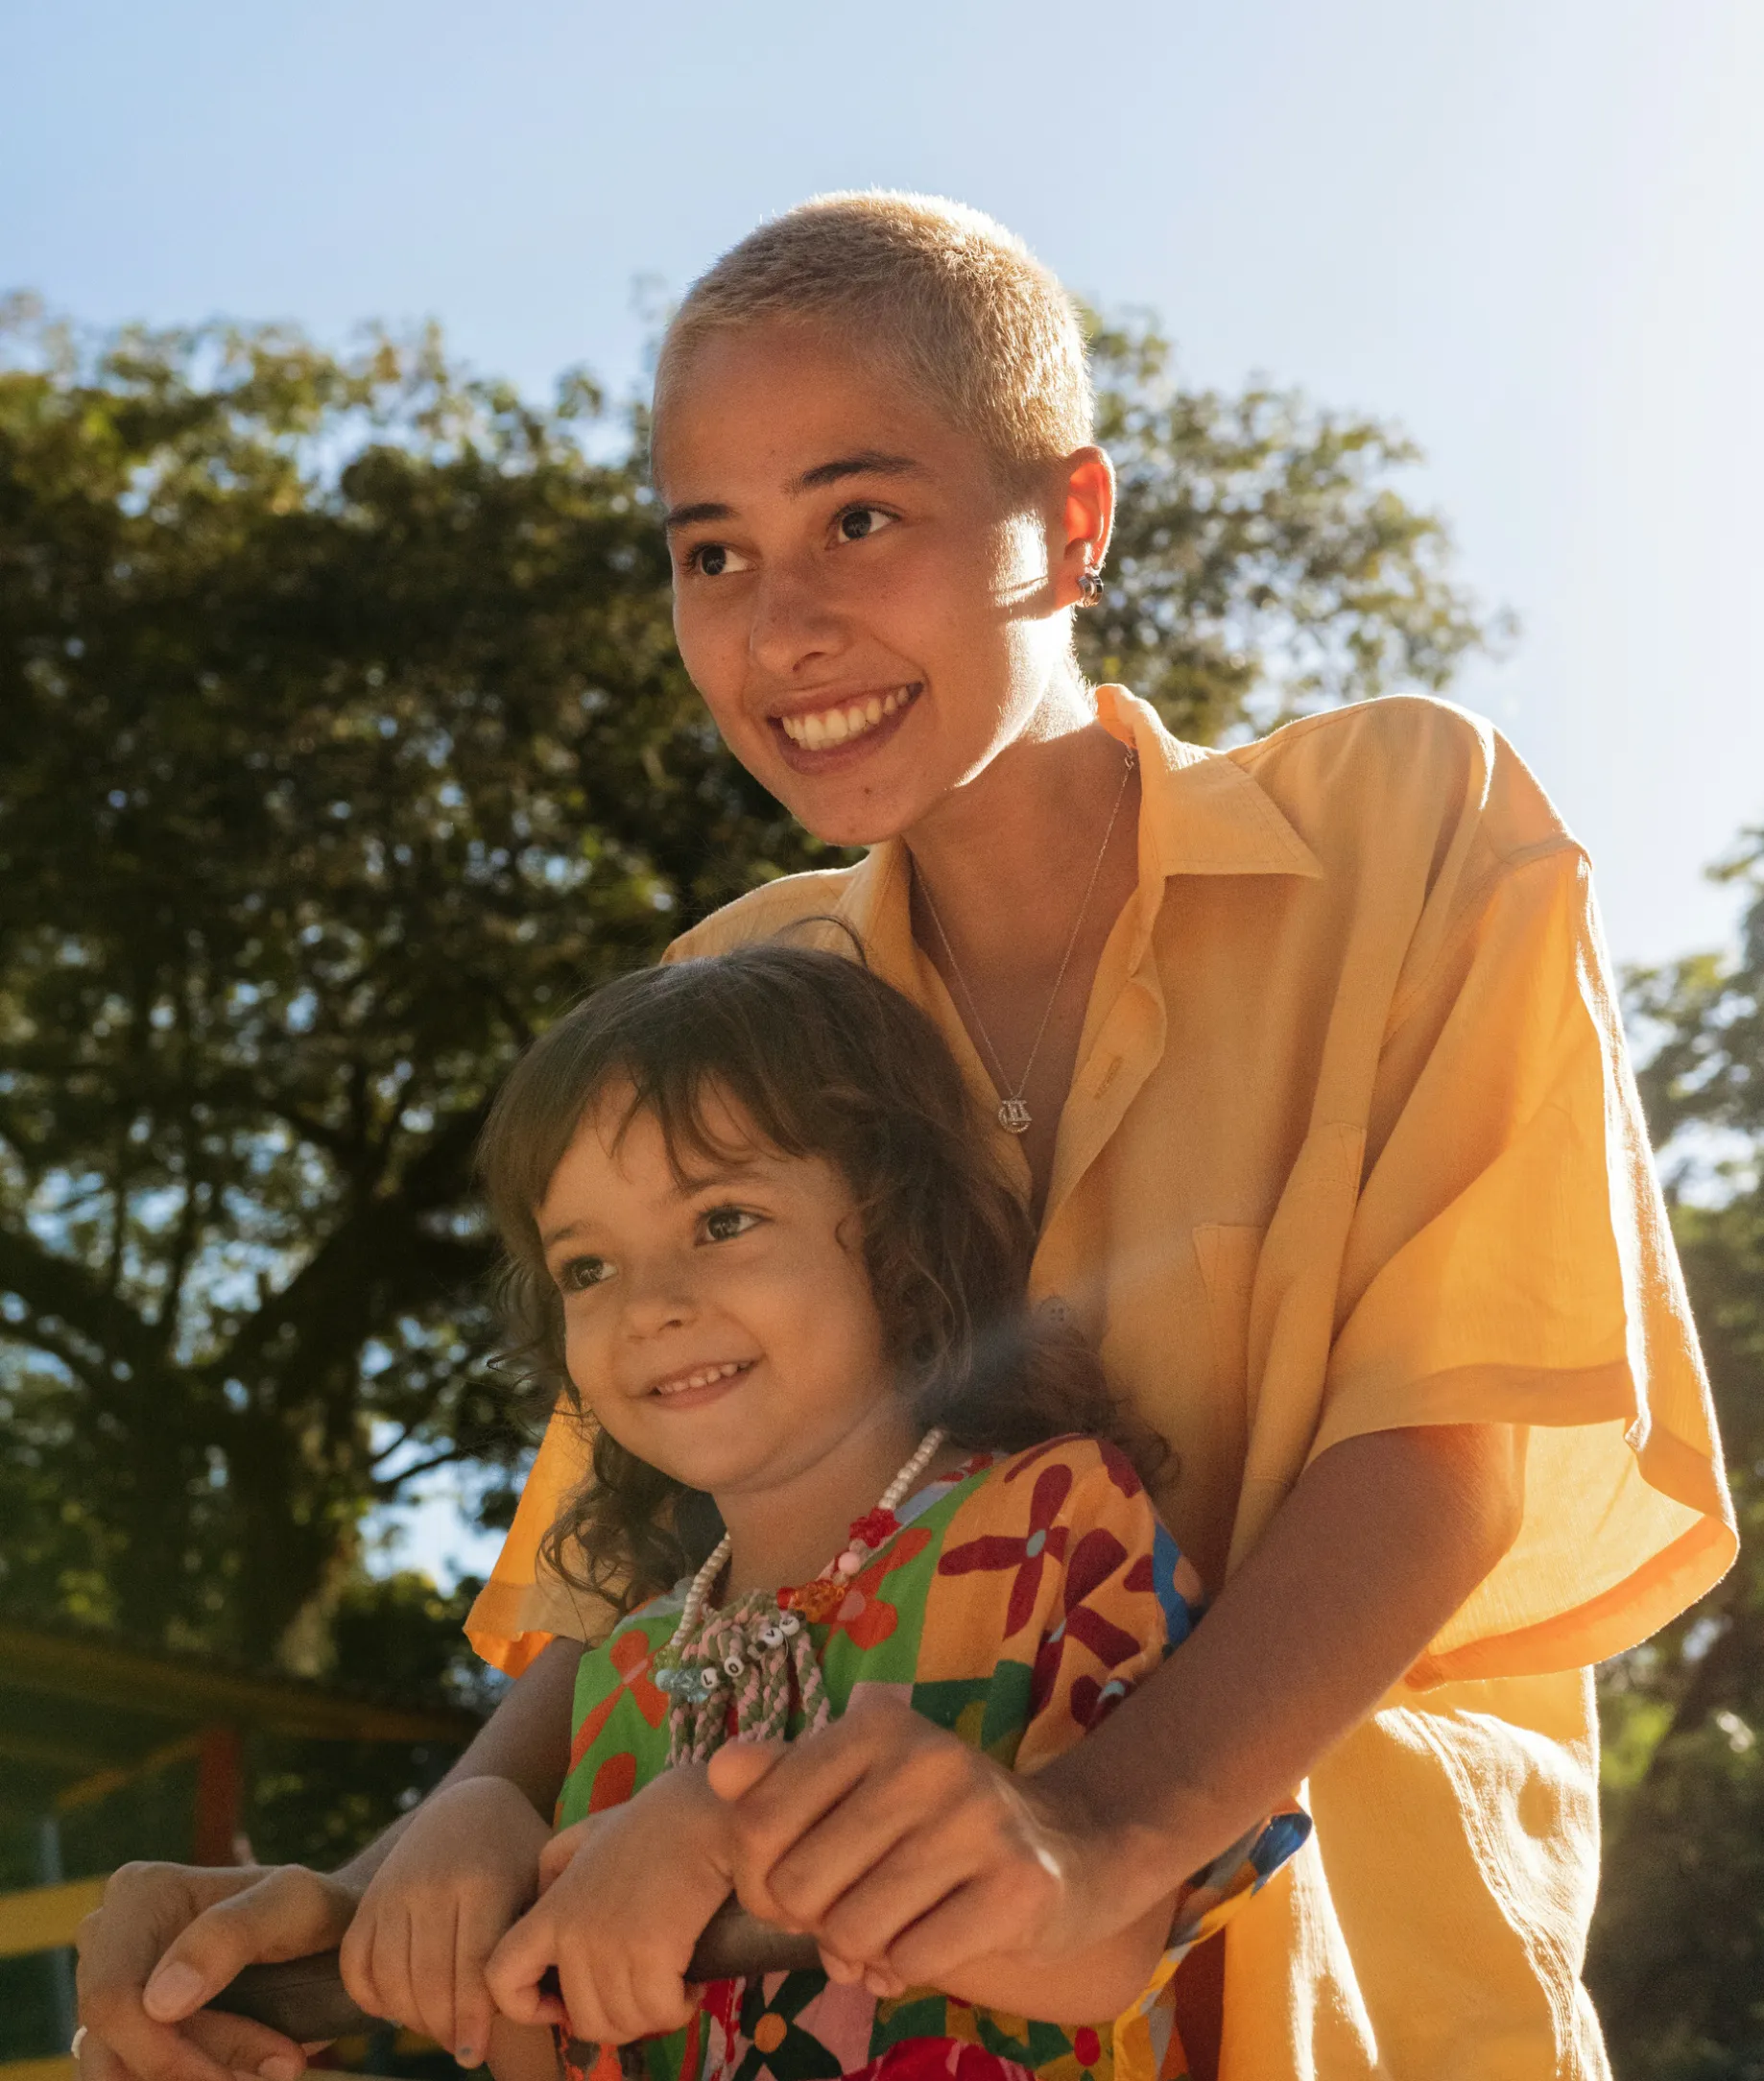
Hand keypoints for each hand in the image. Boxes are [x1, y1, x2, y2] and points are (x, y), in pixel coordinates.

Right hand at [75, 1859, 357, 2080]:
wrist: (326, 1938)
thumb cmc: (313, 1912)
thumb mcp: (294, 1906)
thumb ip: (232, 1935)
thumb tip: (158, 2002)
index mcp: (138, 1894)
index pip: (112, 2000)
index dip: (162, 2055)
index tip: (243, 2075)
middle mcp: (106, 1939)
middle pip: (114, 2047)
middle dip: (191, 2072)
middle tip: (282, 2066)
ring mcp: (109, 1988)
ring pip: (120, 2075)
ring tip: (273, 2065)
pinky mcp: (120, 2031)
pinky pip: (132, 2079)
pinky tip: (246, 2072)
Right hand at [339, 1775, 552, 2065]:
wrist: (470, 1803)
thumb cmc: (519, 1853)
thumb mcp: (541, 1878)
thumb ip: (542, 1934)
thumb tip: (550, 2005)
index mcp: (484, 1881)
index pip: (472, 1970)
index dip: (473, 2021)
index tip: (474, 2055)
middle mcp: (432, 1884)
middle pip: (430, 1983)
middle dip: (444, 2029)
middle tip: (462, 2047)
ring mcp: (394, 1888)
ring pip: (390, 1978)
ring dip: (411, 2018)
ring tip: (438, 2027)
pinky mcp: (368, 1896)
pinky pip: (355, 1962)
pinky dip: (370, 1996)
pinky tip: (399, 2006)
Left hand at [486, 1765, 734, 2044]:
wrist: (704, 1813)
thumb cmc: (654, 1823)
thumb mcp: (588, 1833)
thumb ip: (556, 1868)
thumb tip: (544, 1900)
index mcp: (552, 1911)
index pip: (502, 1978)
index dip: (525, 2007)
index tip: (563, 2005)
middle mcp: (574, 1936)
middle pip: (582, 2021)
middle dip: (618, 2019)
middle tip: (644, 1994)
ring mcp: (611, 1947)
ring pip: (624, 2023)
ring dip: (651, 2016)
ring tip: (671, 1987)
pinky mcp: (651, 1954)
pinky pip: (660, 2012)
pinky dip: (678, 2009)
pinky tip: (690, 1987)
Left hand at [705, 1693, 1115, 1997]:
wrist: (1073, 1849)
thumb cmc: (942, 1822)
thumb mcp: (864, 1785)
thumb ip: (786, 1780)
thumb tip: (721, 1767)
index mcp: (877, 1726)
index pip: (757, 1820)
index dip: (759, 1878)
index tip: (793, 1886)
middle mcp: (925, 1759)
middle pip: (799, 1885)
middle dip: (812, 1921)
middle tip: (851, 1913)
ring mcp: (976, 1818)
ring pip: (851, 1930)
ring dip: (862, 1951)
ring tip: (894, 1928)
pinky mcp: (1017, 1883)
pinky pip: (911, 1959)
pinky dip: (909, 1967)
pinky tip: (936, 1939)